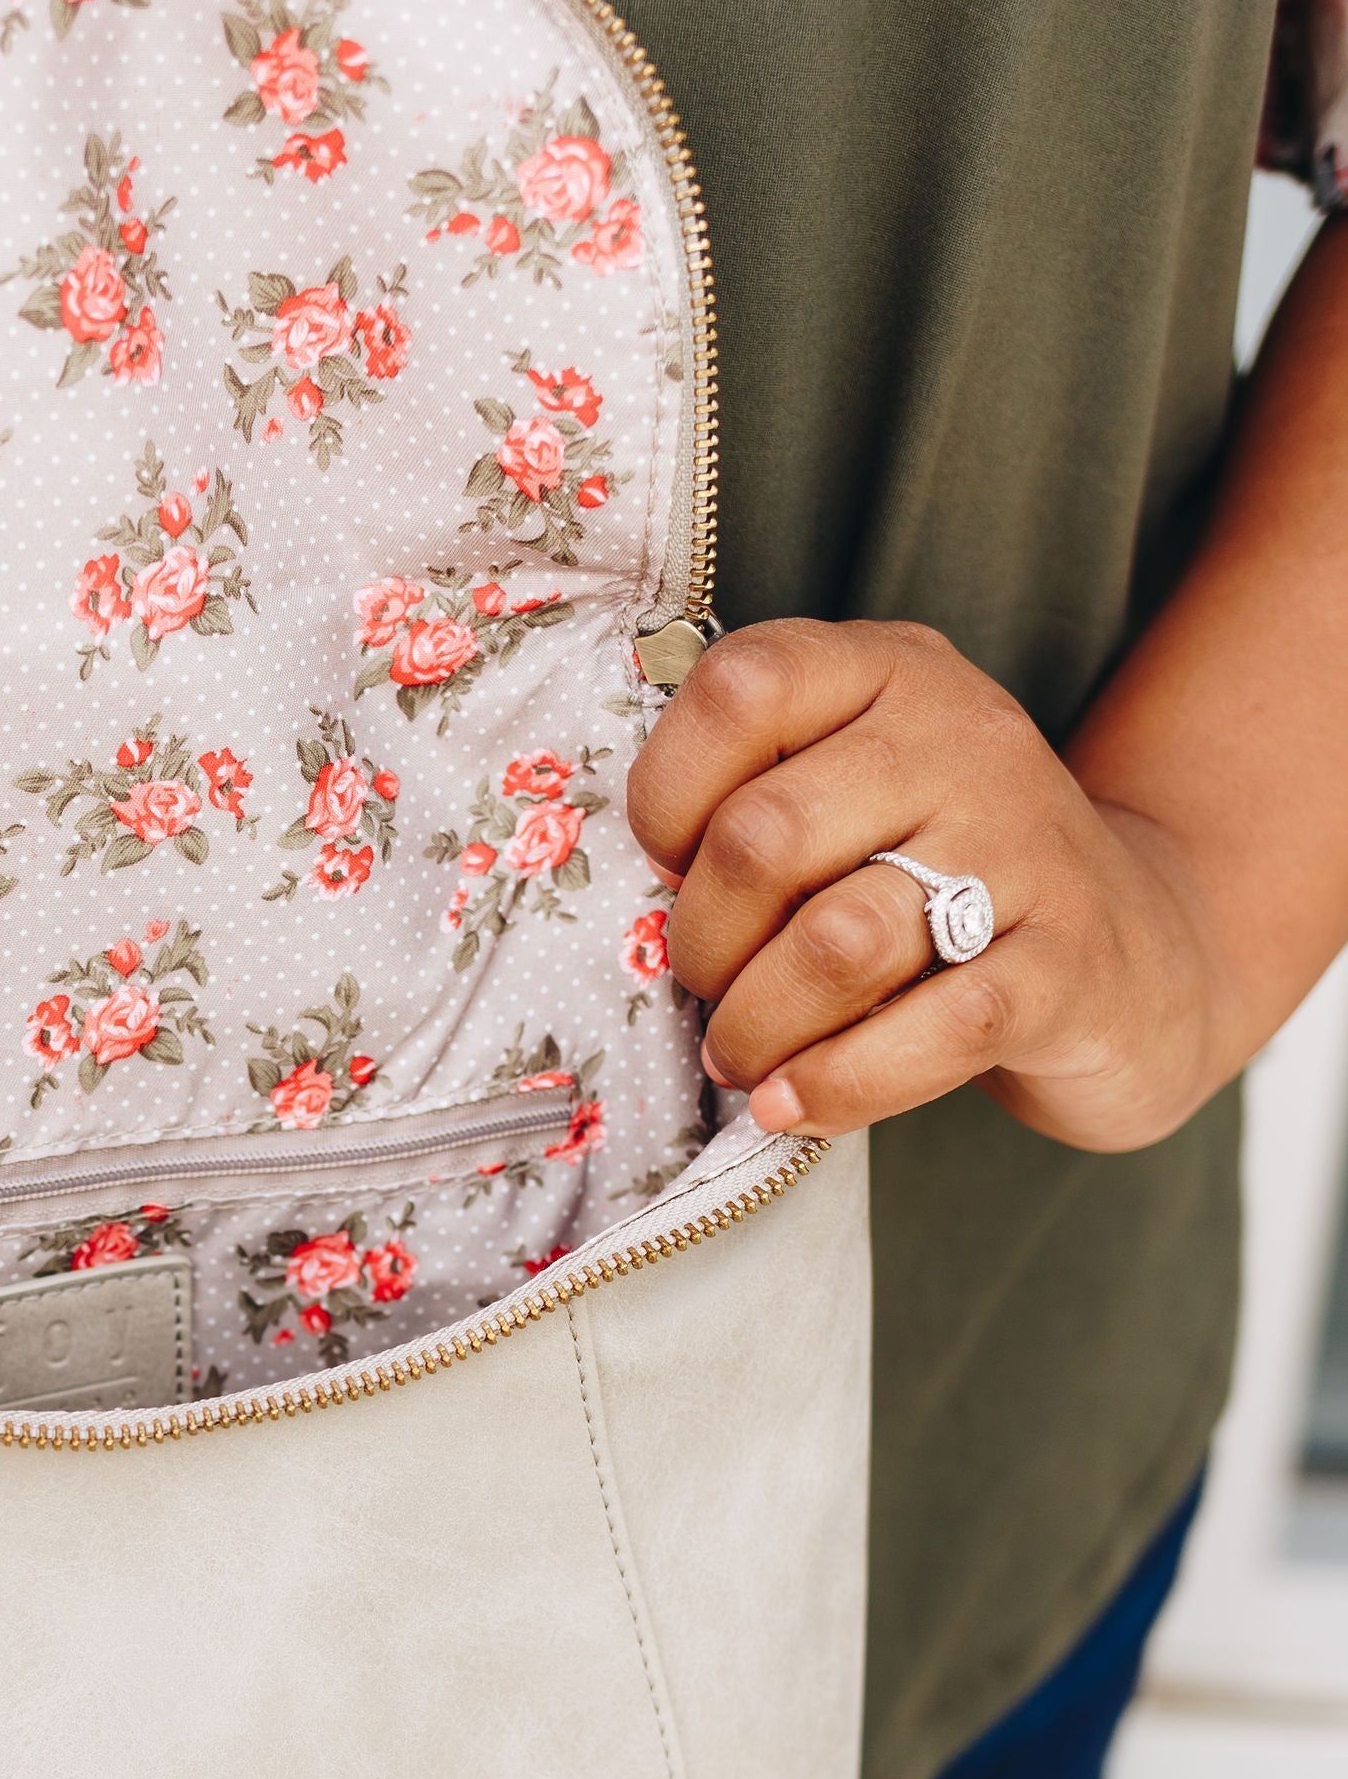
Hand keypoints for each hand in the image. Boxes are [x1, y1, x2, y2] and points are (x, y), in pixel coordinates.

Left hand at [627, 618, 1230, 1152]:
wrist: (1138, 951)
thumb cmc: (944, 876)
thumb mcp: (861, 789)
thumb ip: (757, 793)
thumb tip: (641, 891)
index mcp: (892, 672)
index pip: (741, 689)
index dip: (669, 795)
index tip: (670, 868)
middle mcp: (966, 739)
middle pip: (764, 837)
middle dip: (704, 941)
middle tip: (708, 987)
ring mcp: (1026, 849)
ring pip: (835, 944)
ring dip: (757, 1025)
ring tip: (742, 1056)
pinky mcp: (1067, 967)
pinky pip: (932, 1031)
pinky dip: (838, 1084)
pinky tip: (792, 1105)